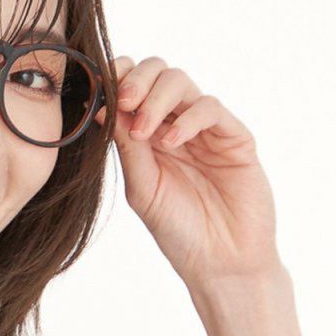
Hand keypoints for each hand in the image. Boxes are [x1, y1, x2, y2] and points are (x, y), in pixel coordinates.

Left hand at [99, 53, 279, 291]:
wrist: (221, 262)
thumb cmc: (180, 231)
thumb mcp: (142, 189)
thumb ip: (126, 147)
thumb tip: (102, 106)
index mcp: (149, 136)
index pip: (131, 87)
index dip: (117, 79)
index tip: (101, 92)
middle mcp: (177, 125)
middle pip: (156, 73)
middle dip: (136, 80)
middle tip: (123, 103)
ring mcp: (206, 129)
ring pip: (180, 82)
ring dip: (156, 99)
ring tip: (143, 132)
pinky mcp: (234, 137)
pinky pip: (210, 108)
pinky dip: (187, 118)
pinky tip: (172, 142)